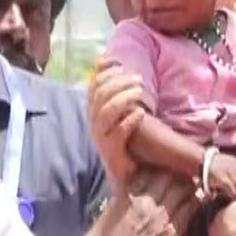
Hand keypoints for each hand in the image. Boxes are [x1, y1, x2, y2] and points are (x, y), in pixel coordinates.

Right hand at [83, 170, 196, 235]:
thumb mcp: (106, 218)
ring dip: (191, 188)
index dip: (164, 168)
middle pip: (171, 174)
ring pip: (185, 188)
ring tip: (195, 193)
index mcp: (126, 194)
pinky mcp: (172, 235)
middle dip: (181, 175)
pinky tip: (199, 207)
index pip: (152, 168)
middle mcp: (144, 201)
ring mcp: (159, 216)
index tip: (170, 171)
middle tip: (188, 181)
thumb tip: (132, 194)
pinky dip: (196, 204)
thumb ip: (122, 201)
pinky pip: (191, 209)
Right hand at [87, 63, 145, 186]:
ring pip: (107, 111)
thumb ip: (113, 90)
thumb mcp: (118, 113)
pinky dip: (130, 120)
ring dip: (124, 98)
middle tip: (138, 79)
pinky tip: (141, 113)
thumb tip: (107, 62)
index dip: (105, 73)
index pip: (93, 87)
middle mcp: (94, 124)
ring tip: (140, 92)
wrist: (124, 173)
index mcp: (93, 112)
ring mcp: (101, 138)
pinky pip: (118, 132)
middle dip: (119, 83)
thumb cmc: (123, 139)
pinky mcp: (112, 151)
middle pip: (100, 96)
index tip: (121, 65)